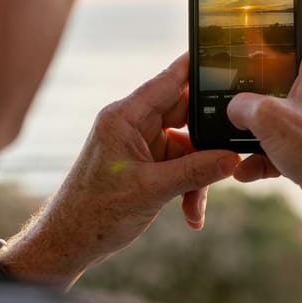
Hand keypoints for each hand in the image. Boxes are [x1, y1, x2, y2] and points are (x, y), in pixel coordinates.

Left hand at [0, 53, 239, 287]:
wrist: (68, 245)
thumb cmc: (94, 214)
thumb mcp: (151, 191)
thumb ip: (196, 171)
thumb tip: (233, 159)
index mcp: (125, 117)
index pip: (168, 81)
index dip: (196, 68)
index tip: (225, 57)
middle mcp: (134, 125)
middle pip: (186, 115)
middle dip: (208, 142)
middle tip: (230, 156)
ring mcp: (141, 145)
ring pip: (188, 147)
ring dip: (199, 175)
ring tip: (196, 205)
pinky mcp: (147, 164)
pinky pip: (181, 166)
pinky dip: (190, 187)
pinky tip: (192, 213)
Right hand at [226, 40, 301, 231]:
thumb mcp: (268, 117)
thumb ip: (243, 105)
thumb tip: (234, 108)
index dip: (282, 44)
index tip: (257, 50)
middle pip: (285, 86)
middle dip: (258, 98)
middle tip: (235, 100)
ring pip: (282, 123)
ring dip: (256, 135)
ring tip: (233, 144)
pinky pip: (284, 151)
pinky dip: (265, 160)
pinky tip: (245, 172)